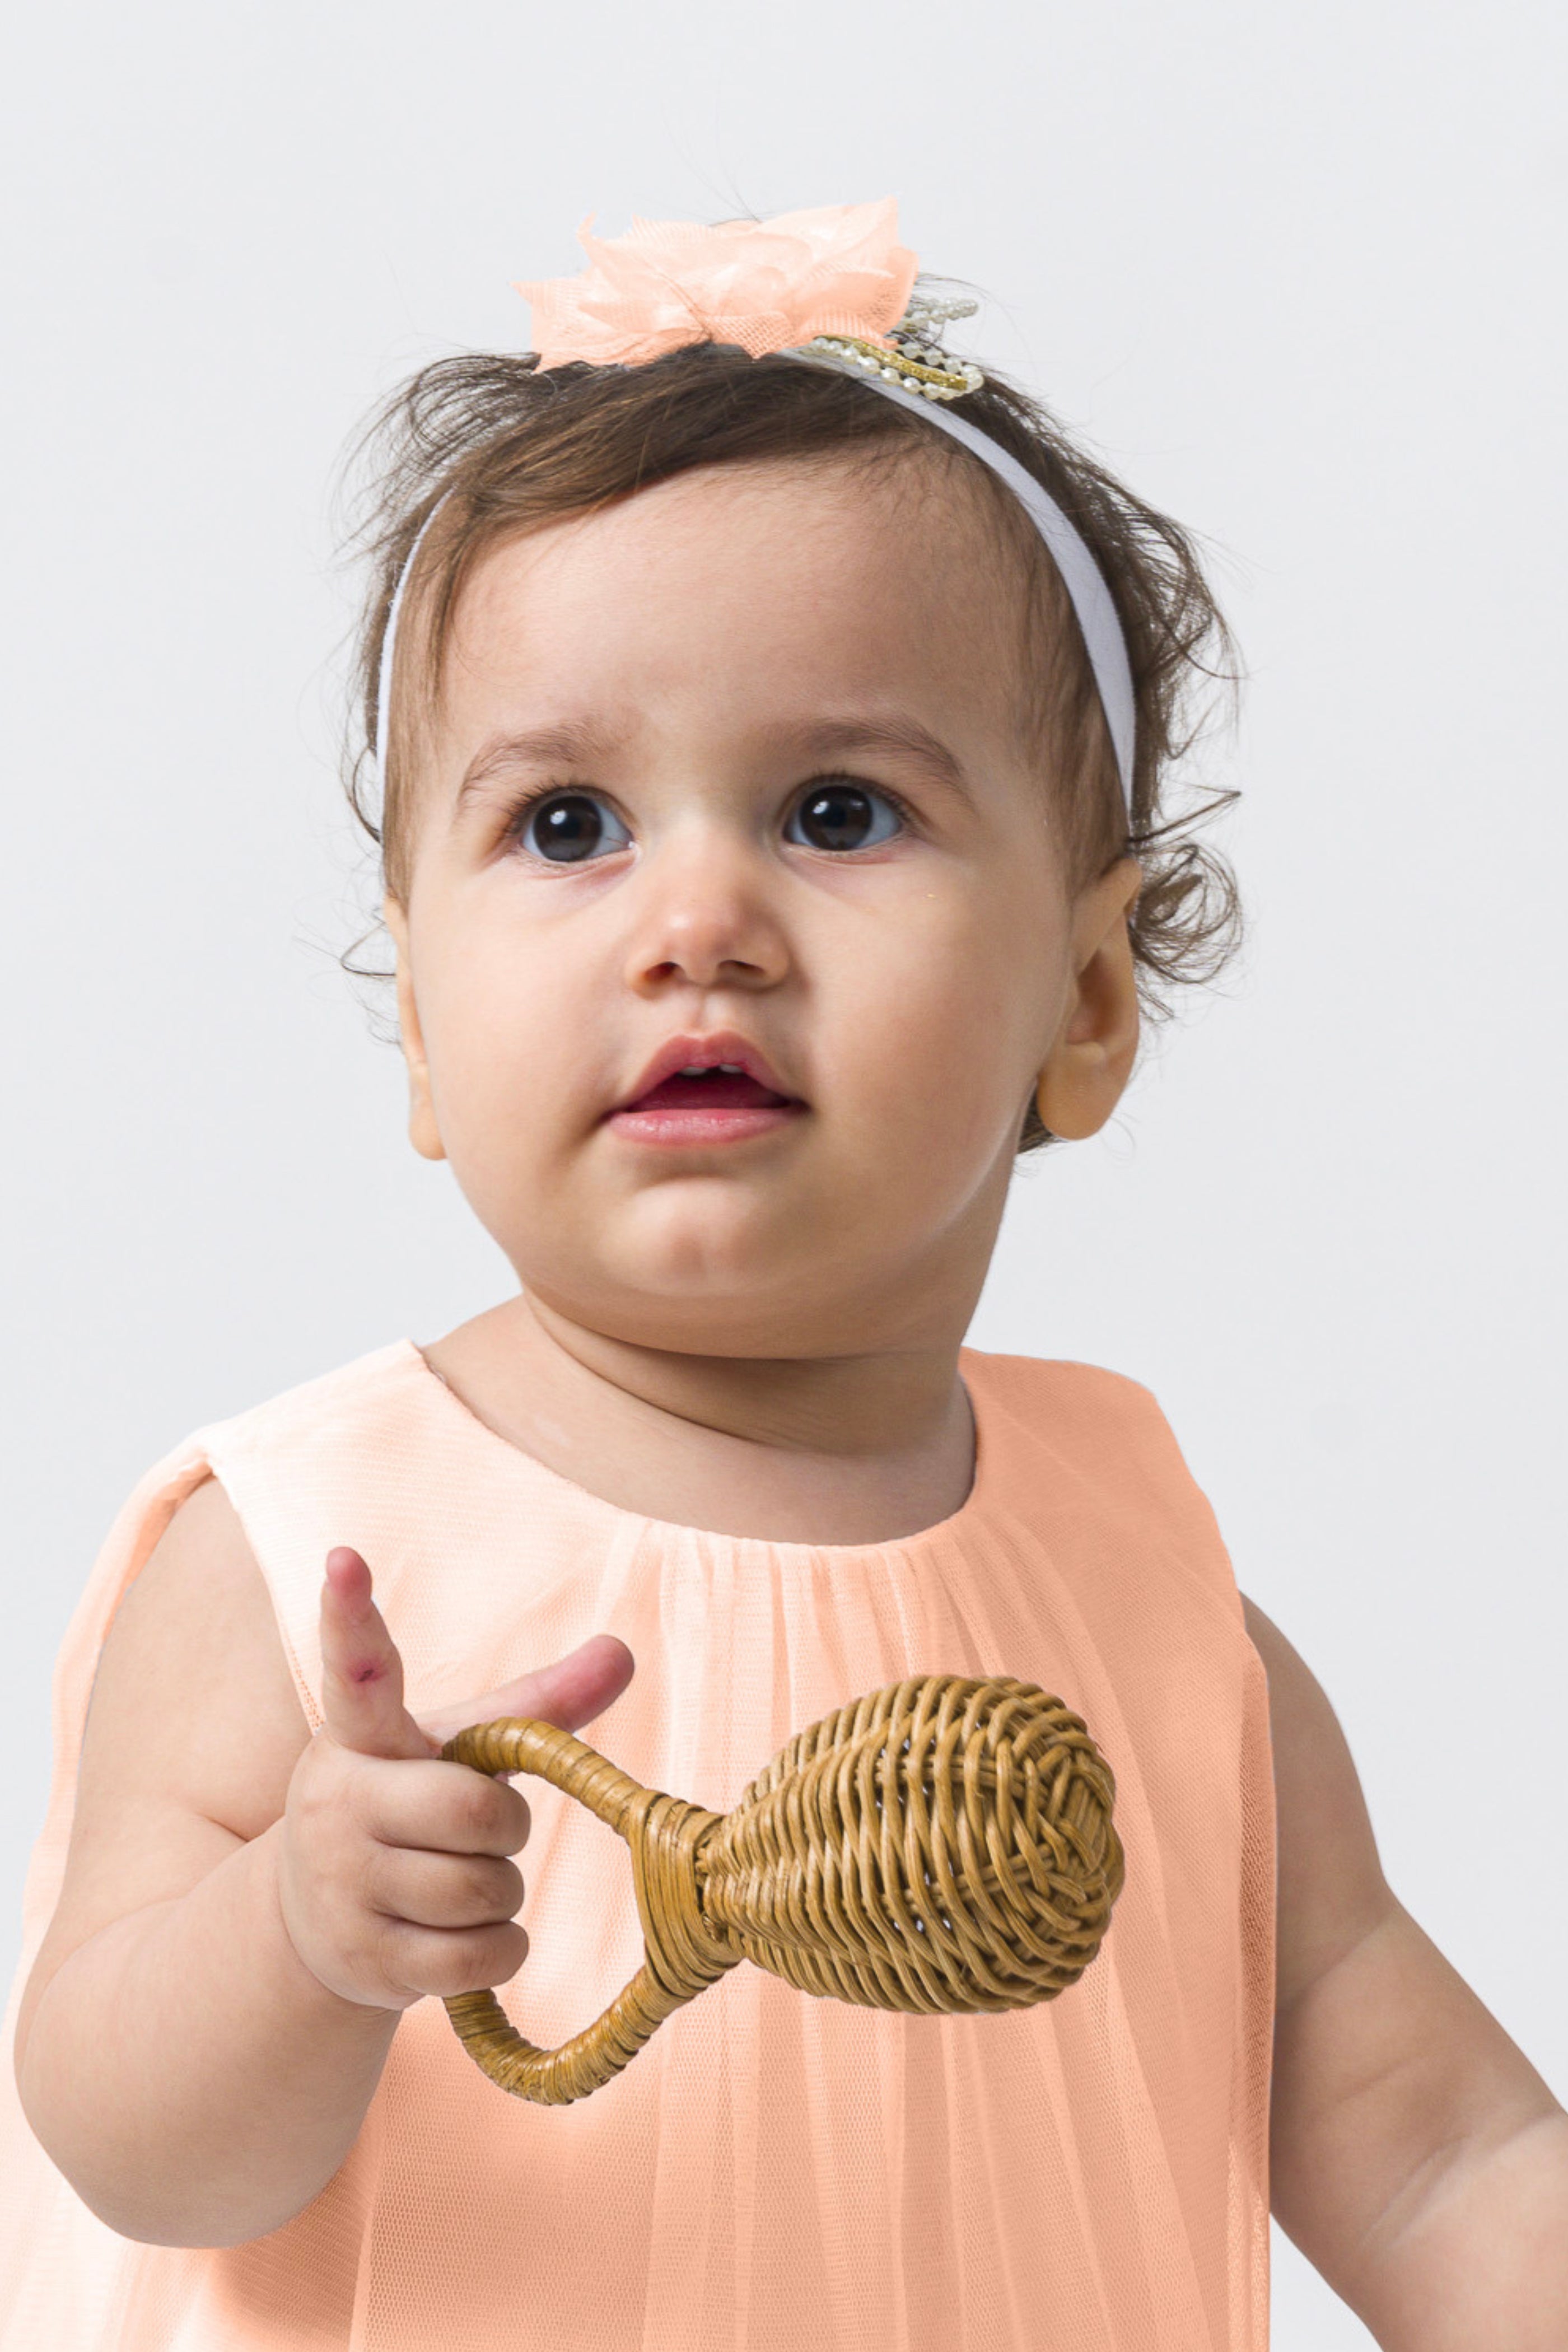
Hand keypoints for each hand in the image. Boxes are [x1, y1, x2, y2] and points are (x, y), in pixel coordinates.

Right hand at [276, 1545, 635, 2011]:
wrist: (310, 1925)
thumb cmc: (404, 1809)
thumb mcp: (454, 1751)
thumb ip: (534, 1706)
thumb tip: (624, 1649)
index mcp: (360, 1738)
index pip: (358, 1671)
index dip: (352, 1616)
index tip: (344, 1556)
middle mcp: (337, 1804)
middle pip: (477, 1810)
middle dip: (505, 1826)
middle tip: (478, 1829)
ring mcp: (341, 1887)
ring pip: (483, 1889)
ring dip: (501, 1892)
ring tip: (457, 1882)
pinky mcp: (363, 1962)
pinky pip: (479, 1957)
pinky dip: (499, 1949)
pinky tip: (463, 1937)